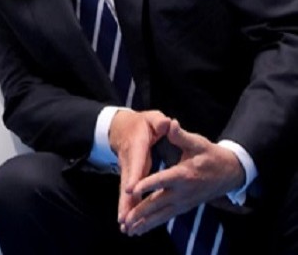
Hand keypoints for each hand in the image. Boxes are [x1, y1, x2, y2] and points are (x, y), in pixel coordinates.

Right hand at [109, 109, 172, 224]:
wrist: (120, 127)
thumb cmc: (141, 124)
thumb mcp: (151, 118)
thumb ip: (159, 122)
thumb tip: (166, 123)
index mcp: (137, 146)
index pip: (136, 162)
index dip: (134, 176)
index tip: (132, 190)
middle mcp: (130, 161)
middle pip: (126, 183)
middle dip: (125, 201)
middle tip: (124, 218)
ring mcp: (127, 170)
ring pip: (125, 191)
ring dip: (124, 208)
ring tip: (124, 225)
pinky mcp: (127, 177)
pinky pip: (127, 194)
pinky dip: (126, 207)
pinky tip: (127, 221)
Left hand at [120, 119, 244, 236]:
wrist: (230, 172)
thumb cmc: (210, 155)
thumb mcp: (198, 142)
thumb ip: (181, 136)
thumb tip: (170, 123)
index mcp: (183, 174)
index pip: (162, 180)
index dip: (146, 185)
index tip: (131, 190)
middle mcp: (182, 191)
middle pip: (158, 203)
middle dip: (140, 212)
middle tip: (125, 220)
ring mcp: (183, 202)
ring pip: (161, 214)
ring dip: (144, 223)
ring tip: (128, 230)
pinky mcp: (183, 207)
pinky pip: (165, 217)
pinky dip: (152, 224)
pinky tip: (139, 230)